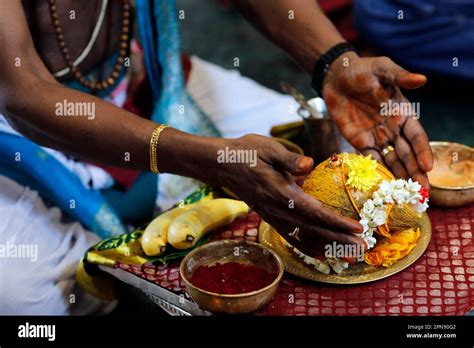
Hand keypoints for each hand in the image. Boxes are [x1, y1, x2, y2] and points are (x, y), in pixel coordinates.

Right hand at [215, 134, 365, 259]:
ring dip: (327, 248)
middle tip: (362, 248)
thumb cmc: (248, 152)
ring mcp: (273, 216)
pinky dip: (308, 248)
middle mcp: (277, 209)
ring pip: (303, 238)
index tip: (356, 228)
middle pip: (313, 229)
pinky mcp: (271, 218)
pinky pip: (292, 238)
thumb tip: (309, 163)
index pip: (314, 211)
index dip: (336, 222)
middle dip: (339, 240)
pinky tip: (322, 255)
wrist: (223, 164)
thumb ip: (289, 159)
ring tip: (349, 257)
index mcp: (280, 192)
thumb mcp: (268, 148)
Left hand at [322, 52, 432, 187]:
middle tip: (422, 191)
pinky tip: (382, 186)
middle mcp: (393, 128)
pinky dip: (377, 172)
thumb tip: (422, 79)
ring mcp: (377, 137)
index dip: (422, 151)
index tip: (427, 166)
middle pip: (407, 154)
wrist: (336, 77)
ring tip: (405, 195)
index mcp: (403, 112)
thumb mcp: (382, 69)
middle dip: (415, 172)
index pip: (416, 136)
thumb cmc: (362, 70)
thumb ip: (399, 76)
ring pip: (391, 160)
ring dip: (399, 177)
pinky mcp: (359, 142)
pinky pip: (370, 160)